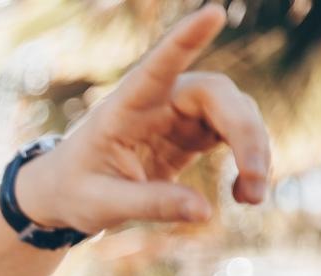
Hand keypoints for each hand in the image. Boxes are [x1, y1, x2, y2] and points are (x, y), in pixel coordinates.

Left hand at [14, 5, 271, 233]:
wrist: (66, 193)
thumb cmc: (75, 190)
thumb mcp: (101, 204)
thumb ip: (150, 204)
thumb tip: (206, 211)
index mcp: (124, 107)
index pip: (157, 67)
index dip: (185, 40)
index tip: (213, 12)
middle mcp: (157, 101)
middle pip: (217, 94)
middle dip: (246, 133)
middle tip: (254, 180)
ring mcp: (180, 114)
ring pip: (236, 113)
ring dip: (254, 150)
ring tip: (251, 198)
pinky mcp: (195, 133)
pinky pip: (236, 134)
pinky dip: (249, 161)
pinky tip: (243, 194)